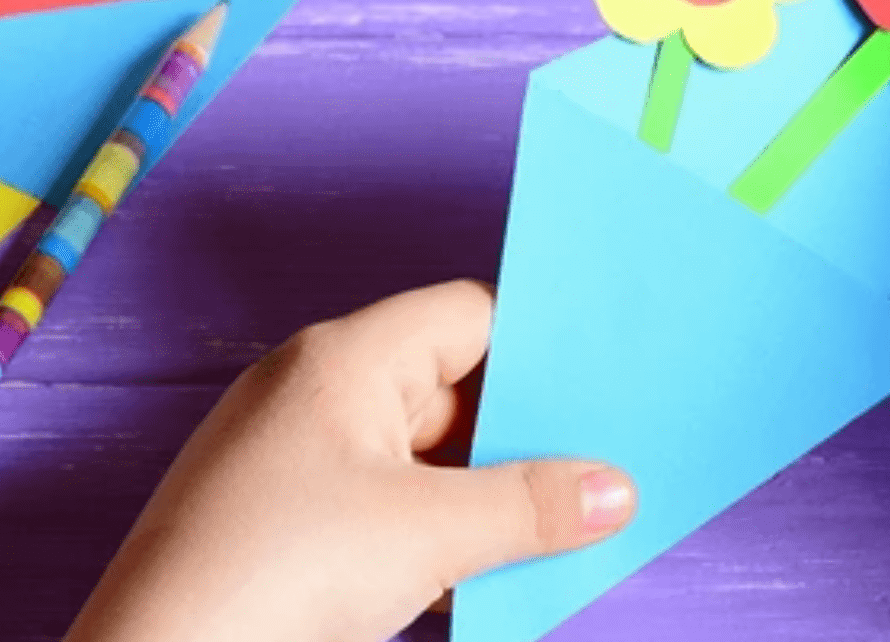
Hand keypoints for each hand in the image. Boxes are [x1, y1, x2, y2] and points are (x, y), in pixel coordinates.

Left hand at [64, 281, 636, 641]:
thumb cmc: (276, 573)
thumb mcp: (430, 534)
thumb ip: (532, 505)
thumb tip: (614, 490)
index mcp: (342, 358)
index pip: (466, 316)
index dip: (538, 347)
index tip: (604, 384)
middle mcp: (313, 394)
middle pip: (449, 389)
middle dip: (521, 436)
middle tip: (600, 469)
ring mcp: (293, 461)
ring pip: (420, 458)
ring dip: (482, 496)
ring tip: (560, 528)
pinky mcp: (283, 526)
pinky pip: (383, 507)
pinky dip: (435, 534)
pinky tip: (486, 573)